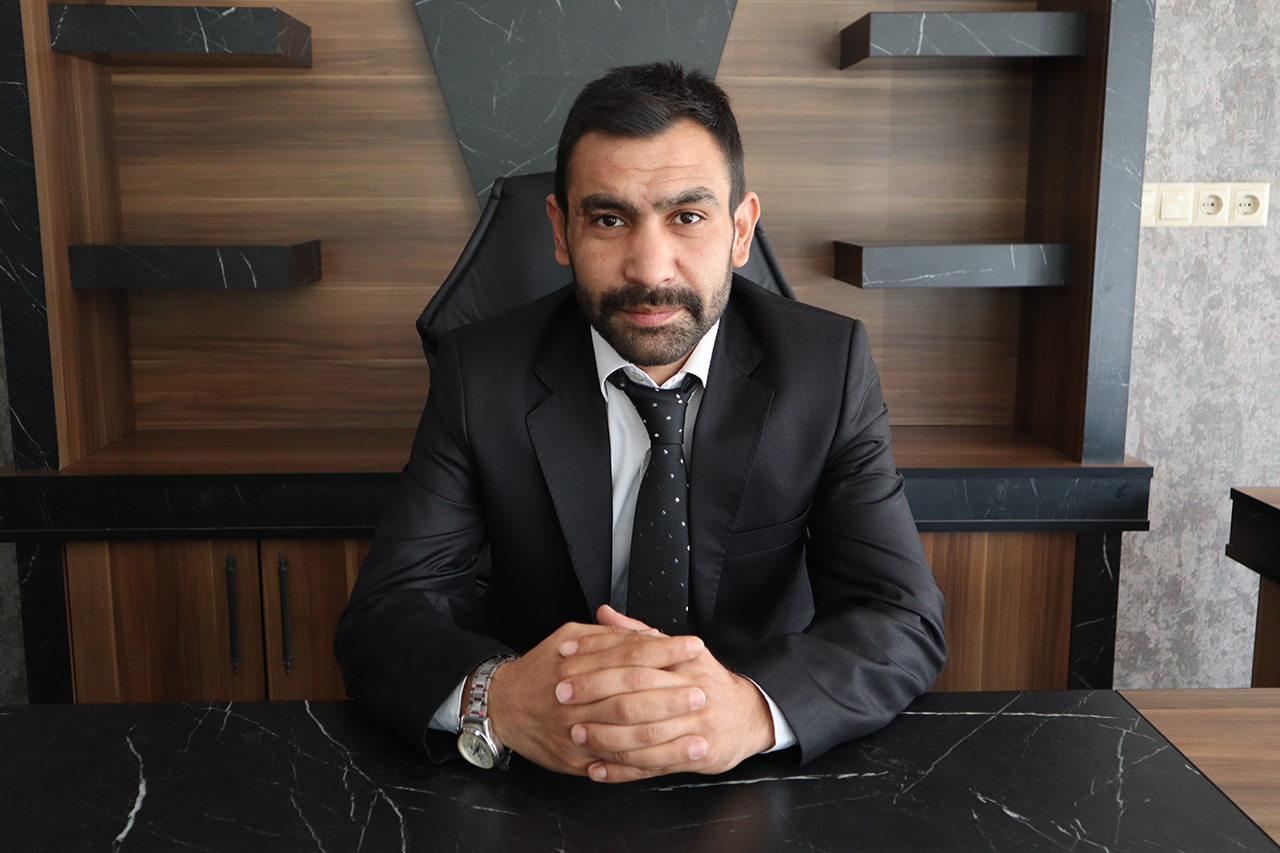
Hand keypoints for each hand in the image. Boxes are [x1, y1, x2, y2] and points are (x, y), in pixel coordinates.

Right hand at [486, 617, 706, 775]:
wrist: (502, 707)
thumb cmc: (540, 670)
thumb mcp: (569, 638)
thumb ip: (608, 635)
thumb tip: (647, 635)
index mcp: (576, 660)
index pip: (630, 652)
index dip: (665, 649)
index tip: (693, 647)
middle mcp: (575, 694)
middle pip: (631, 692)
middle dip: (671, 693)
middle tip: (702, 691)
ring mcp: (575, 730)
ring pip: (628, 733)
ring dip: (668, 734)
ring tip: (700, 732)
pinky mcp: (576, 757)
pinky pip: (616, 763)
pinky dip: (647, 763)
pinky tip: (671, 760)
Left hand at [559, 605, 776, 782]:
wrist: (748, 715)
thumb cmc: (706, 682)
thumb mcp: (677, 651)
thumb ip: (638, 634)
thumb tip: (604, 612)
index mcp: (684, 662)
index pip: (634, 656)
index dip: (597, 657)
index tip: (567, 659)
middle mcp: (691, 691)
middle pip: (636, 695)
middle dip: (595, 697)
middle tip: (563, 698)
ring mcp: (694, 726)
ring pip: (643, 734)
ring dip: (605, 736)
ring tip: (575, 735)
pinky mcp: (696, 755)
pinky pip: (652, 765)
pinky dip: (621, 770)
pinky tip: (597, 769)